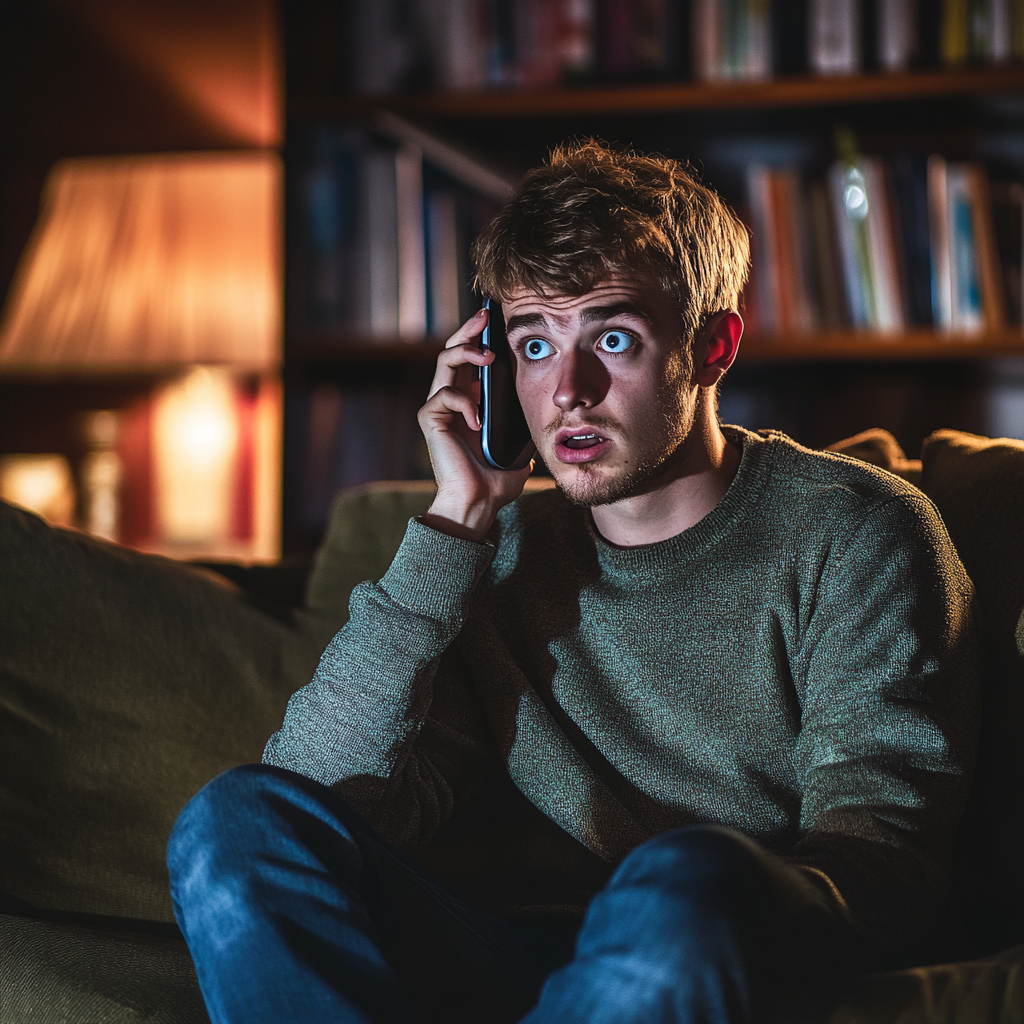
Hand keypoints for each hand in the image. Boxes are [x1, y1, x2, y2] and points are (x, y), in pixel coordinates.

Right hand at [418, 308, 533, 541]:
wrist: (478, 503)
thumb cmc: (497, 479)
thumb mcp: (521, 441)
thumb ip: (525, 420)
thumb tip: (548, 401)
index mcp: (471, 401)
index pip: (472, 359)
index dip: (482, 337)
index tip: (498, 320)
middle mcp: (452, 400)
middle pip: (453, 350)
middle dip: (469, 329)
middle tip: (485, 315)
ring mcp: (439, 409)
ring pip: (444, 362)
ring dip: (465, 351)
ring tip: (487, 356)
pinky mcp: (430, 420)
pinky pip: (445, 396)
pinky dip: (464, 402)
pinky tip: (477, 420)